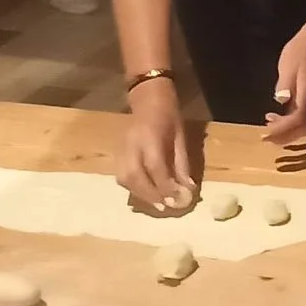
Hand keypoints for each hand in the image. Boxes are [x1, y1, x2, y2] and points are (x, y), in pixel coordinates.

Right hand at [117, 85, 193, 213]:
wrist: (148, 98)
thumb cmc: (169, 116)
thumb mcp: (181, 137)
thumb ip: (182, 164)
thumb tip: (187, 189)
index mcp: (150, 136)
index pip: (155, 167)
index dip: (165, 186)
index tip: (177, 201)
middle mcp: (132, 144)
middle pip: (134, 175)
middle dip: (149, 194)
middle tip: (164, 207)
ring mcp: (122, 148)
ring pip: (124, 178)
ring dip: (140, 194)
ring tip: (156, 203)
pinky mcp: (118, 153)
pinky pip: (121, 175)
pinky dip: (133, 188)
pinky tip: (146, 194)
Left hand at [264, 13, 305, 146]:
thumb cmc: (300, 50)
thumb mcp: (288, 64)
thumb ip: (285, 82)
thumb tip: (280, 100)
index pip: (297, 119)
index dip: (282, 130)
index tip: (265, 133)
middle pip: (303, 128)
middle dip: (284, 138)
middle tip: (264, 139)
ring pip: (303, 126)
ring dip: (286, 134)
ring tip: (267, 131)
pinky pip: (300, 119)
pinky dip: (287, 124)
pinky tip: (273, 118)